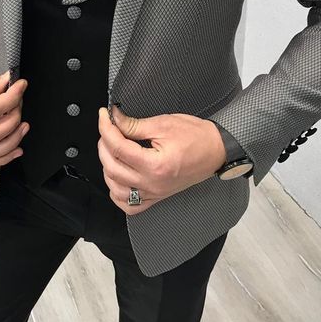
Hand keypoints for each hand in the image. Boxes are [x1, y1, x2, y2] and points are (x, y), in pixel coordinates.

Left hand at [97, 104, 227, 213]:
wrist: (216, 151)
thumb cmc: (196, 136)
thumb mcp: (164, 124)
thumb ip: (134, 125)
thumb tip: (114, 120)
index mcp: (155, 166)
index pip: (118, 148)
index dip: (106, 128)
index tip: (104, 116)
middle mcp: (153, 184)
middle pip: (112, 168)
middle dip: (104, 145)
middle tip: (107, 129)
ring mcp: (154, 194)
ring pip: (115, 188)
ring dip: (107, 168)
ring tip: (111, 149)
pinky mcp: (156, 198)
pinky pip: (129, 205)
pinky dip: (117, 193)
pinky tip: (117, 176)